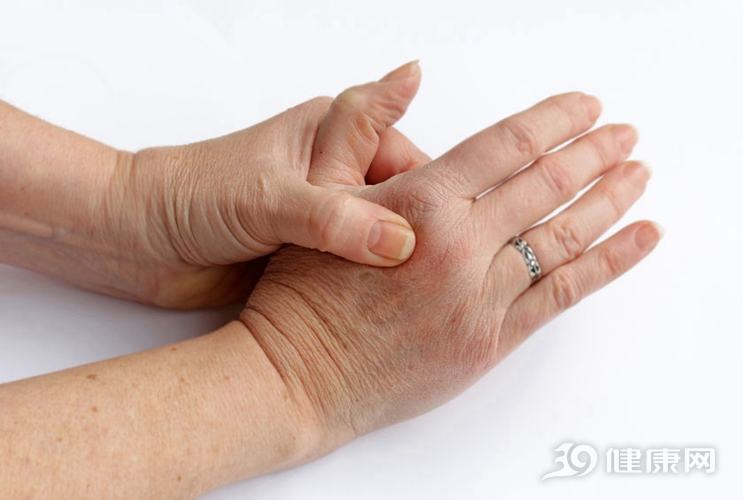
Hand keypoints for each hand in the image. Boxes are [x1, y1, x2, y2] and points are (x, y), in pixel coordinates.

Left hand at [102, 62, 428, 306]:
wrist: (140, 240)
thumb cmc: (194, 195)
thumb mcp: (274, 199)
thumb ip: (337, 218)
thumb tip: (402, 242)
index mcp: (334, 134)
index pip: (412, 162)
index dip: (442, 195)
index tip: (467, 228)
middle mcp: (335, 173)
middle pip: (407, 203)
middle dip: (428, 235)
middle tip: (454, 272)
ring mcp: (327, 217)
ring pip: (387, 240)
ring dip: (403, 265)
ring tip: (431, 294)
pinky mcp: (314, 256)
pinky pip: (360, 269)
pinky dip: (377, 287)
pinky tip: (393, 308)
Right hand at [241, 92, 660, 451]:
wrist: (298, 374)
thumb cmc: (301, 292)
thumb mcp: (317, 195)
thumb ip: (358, 131)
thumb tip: (406, 77)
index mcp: (421, 203)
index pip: (508, 144)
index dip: (555, 120)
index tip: (586, 107)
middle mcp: (460, 245)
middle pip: (547, 185)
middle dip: (594, 153)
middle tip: (624, 135)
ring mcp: (481, 296)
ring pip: (565, 235)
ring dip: (610, 199)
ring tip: (637, 175)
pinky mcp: (490, 340)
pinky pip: (565, 293)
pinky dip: (610, 263)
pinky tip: (640, 239)